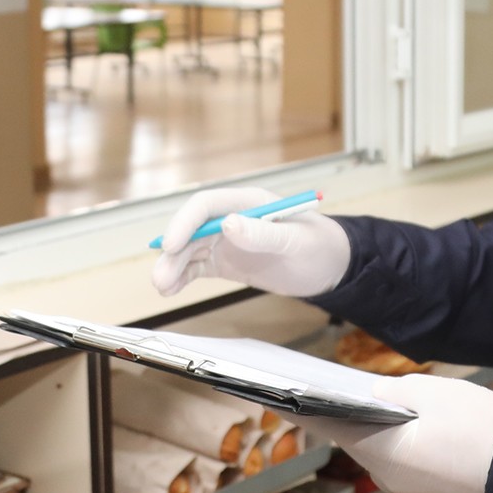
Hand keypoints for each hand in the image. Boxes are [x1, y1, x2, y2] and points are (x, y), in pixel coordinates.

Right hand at [151, 185, 350, 297]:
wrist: (331, 267)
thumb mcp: (296, 241)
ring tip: (162, 287)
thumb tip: (228, 225)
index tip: (171, 245)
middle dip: (173, 252)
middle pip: (192, 230)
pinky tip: (170, 289)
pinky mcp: (227, 261)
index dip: (184, 223)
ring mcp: (227, 240)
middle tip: (160, 278)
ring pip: (190, 250)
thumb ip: (264, 234)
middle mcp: (232, 218)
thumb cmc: (320, 246)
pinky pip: (197, 267)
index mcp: (248, 203)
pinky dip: (182, 277)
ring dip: (172, 266)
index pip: (206, 205)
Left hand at [321, 373, 492, 492]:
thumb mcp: (434, 392)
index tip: (289, 400)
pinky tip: (438, 438)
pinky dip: (419, 456)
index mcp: (378, 453)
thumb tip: (378, 396)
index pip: (331, 428)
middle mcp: (388, 481)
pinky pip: (418, 474)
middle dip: (365, 422)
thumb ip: (397, 391)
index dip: (312, 412)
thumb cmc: (477, 428)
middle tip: (367, 396)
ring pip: (393, 461)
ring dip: (395, 440)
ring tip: (412, 413)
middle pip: (364, 446)